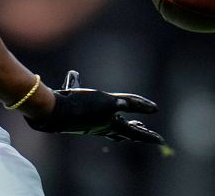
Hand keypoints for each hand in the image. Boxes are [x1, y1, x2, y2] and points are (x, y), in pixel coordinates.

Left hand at [24, 70, 164, 144]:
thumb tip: (74, 73)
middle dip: (143, 135)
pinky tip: (153, 108)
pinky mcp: (109, 107)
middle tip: (157, 139)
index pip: (118, 127)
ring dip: (146, 134)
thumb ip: (75, 83)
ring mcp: (108, 118)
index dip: (130, 127)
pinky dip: (142, 106)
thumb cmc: (62, 103)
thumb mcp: (72, 91)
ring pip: (132, 129)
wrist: (55, 111)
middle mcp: (105, 124)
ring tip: (160, 140)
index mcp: (99, 123)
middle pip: (129, 132)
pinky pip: (130, 105)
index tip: (140, 124)